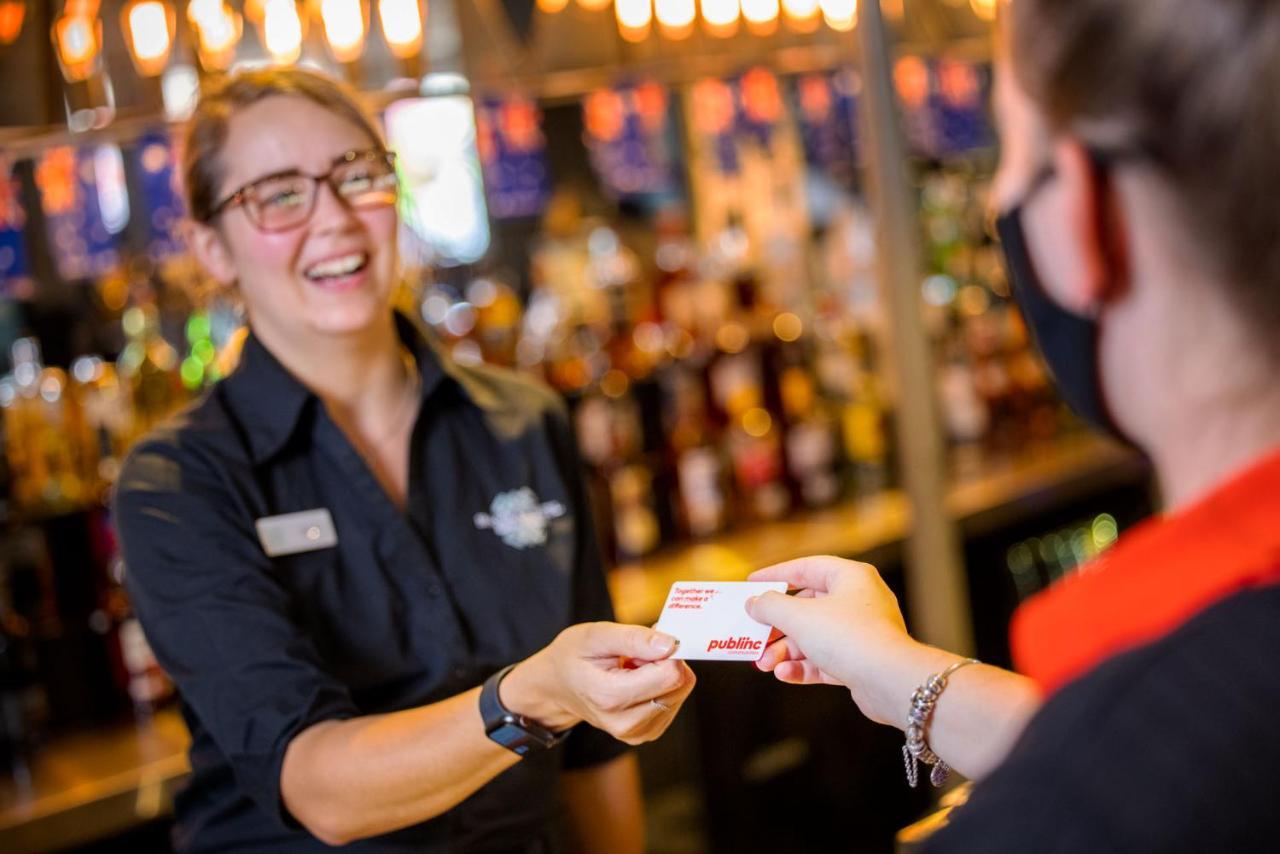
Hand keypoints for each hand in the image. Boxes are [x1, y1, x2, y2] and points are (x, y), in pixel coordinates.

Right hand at [501, 623, 695, 745]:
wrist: (556, 687)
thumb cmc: (572, 656)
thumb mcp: (595, 635)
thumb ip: (634, 638)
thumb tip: (671, 645)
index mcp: (611, 697)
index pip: (670, 674)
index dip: (665, 650)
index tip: (647, 640)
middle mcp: (626, 723)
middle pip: (679, 684)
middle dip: (665, 660)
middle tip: (636, 653)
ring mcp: (636, 732)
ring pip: (680, 692)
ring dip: (663, 672)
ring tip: (632, 667)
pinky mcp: (646, 733)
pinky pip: (674, 701)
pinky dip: (661, 685)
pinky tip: (636, 680)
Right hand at [746, 556, 946, 725]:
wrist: (890, 681)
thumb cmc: (848, 637)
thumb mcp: (799, 616)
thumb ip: (770, 606)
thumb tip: (755, 604)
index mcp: (851, 577)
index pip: (807, 567)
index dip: (776, 574)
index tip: (752, 584)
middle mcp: (859, 601)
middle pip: (807, 607)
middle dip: (778, 626)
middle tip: (754, 636)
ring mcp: (861, 632)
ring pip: (814, 637)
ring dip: (786, 651)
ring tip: (764, 664)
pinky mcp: (861, 662)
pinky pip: (825, 659)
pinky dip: (803, 666)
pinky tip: (784, 674)